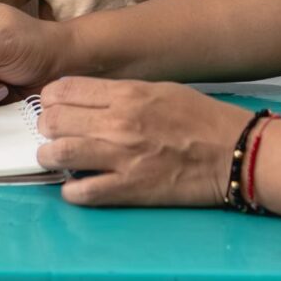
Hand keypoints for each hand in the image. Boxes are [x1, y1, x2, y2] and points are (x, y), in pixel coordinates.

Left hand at [34, 77, 253, 206]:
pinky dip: (72, 190)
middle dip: (47, 127)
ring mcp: (122, 157)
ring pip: (58, 154)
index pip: (64, 89)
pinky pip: (81, 192)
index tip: (53, 106)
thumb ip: (121, 93)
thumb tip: (86, 99)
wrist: (233, 151)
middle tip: (54, 133)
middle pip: (54, 120)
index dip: (50, 98)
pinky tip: (77, 186)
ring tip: (56, 158)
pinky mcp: (129, 189)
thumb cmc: (200, 118)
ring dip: (50, 156)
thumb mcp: (159, 89)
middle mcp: (118, 122)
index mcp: (127, 93)